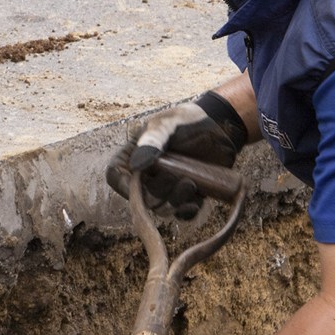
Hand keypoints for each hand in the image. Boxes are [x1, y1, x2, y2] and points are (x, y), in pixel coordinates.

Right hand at [108, 91, 247, 219]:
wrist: (218, 126)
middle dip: (158, 193)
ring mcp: (166, 188)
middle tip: (176, 177)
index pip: (116, 177)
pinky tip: (197, 198)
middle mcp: (146, 176)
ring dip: (175, 201)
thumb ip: (152, 141)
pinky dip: (188, 210)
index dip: (122, 186)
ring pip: (162, 208)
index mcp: (133, 156)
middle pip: (142, 198)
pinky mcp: (186, 196)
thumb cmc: (187, 120)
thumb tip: (136, 167)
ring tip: (191, 183)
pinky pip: (182, 214)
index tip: (137, 185)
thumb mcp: (167, 124)